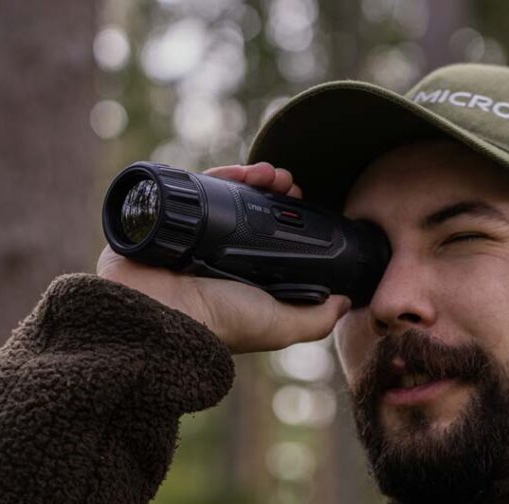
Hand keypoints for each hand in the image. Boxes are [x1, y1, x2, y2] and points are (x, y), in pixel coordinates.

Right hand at [96, 161, 350, 353]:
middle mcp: (216, 256)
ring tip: (270, 173)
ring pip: (225, 196)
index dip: (290, 216)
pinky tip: (244, 172)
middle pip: (248, 211)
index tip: (303, 199)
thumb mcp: (278, 326)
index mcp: (241, 278)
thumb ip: (314, 319)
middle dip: (274, 192)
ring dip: (252, 178)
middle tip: (289, 183)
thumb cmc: (217, 325)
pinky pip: (195, 188)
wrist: (161, 315)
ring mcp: (191, 238)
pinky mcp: (168, 221)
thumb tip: (346, 302)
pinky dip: (220, 174)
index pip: (270, 238)